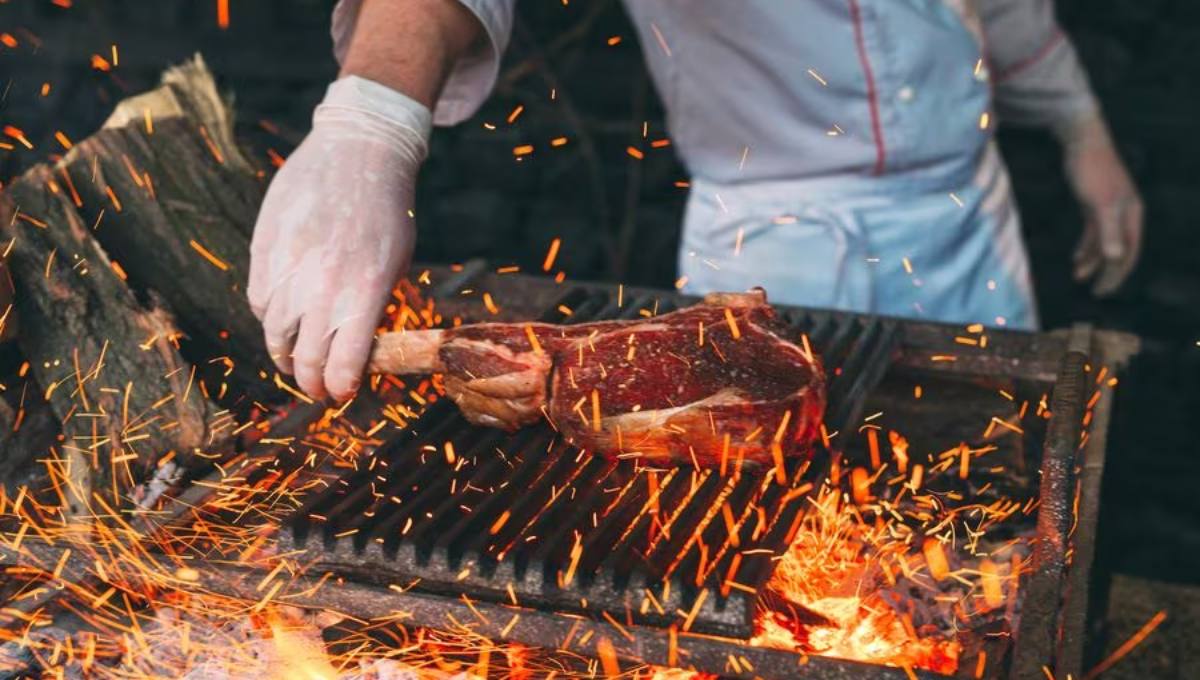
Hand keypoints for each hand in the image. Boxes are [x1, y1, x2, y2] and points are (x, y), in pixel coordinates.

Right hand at [248, 76, 430, 400]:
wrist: (359, 150)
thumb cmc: (387, 211)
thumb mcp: (395, 263)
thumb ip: (373, 307)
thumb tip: (357, 351)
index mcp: (364, 292)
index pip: (343, 363)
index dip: (338, 387)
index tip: (340, 393)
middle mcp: (323, 284)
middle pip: (304, 356)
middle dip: (309, 382)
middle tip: (314, 388)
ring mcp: (290, 266)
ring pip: (274, 332)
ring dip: (283, 353)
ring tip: (293, 359)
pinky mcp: (265, 247)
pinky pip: (260, 298)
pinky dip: (270, 316)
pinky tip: (283, 316)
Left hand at [1060, 112, 1143, 296]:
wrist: (1081, 140)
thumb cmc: (1091, 170)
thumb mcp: (1099, 203)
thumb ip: (1108, 231)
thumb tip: (1115, 258)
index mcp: (1132, 214)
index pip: (1129, 251)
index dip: (1117, 274)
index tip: (1102, 290)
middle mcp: (1125, 213)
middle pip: (1120, 250)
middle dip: (1108, 272)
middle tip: (1096, 292)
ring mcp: (1110, 209)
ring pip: (1105, 242)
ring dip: (1092, 260)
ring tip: (1077, 276)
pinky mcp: (1095, 204)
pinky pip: (1094, 232)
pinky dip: (1086, 246)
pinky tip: (1076, 259)